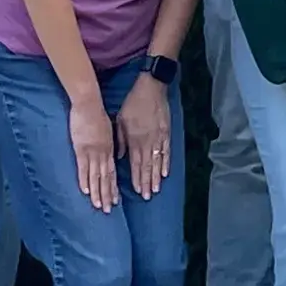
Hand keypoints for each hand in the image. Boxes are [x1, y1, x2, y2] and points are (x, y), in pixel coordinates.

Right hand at [66, 92, 120, 211]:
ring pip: (95, 177)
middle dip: (107, 195)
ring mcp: (91, 153)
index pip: (112, 173)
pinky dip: (84, 180)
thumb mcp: (109, 130)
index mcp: (109, 150)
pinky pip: (83, 168)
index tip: (115, 200)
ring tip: (98, 206)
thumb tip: (112, 154)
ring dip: (97, 192)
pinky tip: (86, 192)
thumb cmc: (98, 115)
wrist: (89, 105)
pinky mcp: (80, 149)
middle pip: (105, 179)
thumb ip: (110, 143)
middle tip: (108, 209)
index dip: (113, 187)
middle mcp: (102, 154)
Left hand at [118, 70, 173, 198]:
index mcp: (134, 139)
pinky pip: (166, 152)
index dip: (136, 178)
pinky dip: (166, 163)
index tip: (136, 191)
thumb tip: (119, 156)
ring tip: (155, 190)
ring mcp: (158, 138)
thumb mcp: (120, 120)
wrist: (151, 88)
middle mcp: (147, 142)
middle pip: (147, 166)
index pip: (135, 163)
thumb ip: (120, 140)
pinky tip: (165, 173)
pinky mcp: (166, 133)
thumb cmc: (133, 102)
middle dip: (146, 183)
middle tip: (146, 197)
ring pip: (157, 162)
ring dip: (156, 177)